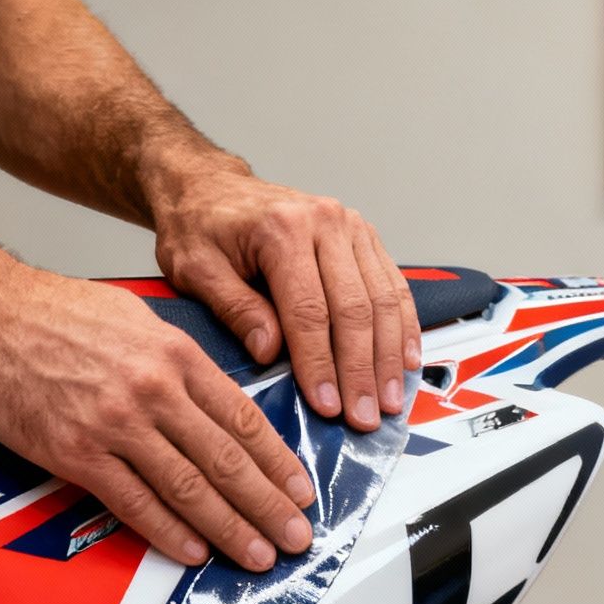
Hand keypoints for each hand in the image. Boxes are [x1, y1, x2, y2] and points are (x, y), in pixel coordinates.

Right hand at [0, 265, 316, 571]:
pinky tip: (194, 551)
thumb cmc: (57, 313)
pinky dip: (168, 531)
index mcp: (177, 355)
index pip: (244, 420)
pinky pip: (133, 501)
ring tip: (257, 554)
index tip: (302, 492)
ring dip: (229, 528)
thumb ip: (182, 362)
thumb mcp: (140, 320)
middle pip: (227, 460)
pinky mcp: (76, 453)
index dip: (279, 463)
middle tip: (296, 538)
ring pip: (188, 487)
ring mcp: (115, 425)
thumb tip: (218, 403)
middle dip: (268, 506)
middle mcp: (154, 391)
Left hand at [149, 167, 419, 431]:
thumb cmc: (200, 226)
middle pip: (355, 308)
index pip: (310, 310)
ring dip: (390, 356)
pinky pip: (394, 286)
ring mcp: (351, 227)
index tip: (326, 405)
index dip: (320, 363)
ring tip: (389, 400)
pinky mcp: (364, 237)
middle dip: (362, 370)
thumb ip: (234, 309)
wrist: (211, 187)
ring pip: (383, 300)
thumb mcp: (196, 268)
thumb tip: (269, 351)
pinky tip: (408, 361)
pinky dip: (404, 327)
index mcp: (283, 228)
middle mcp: (325, 222)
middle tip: (364, 416)